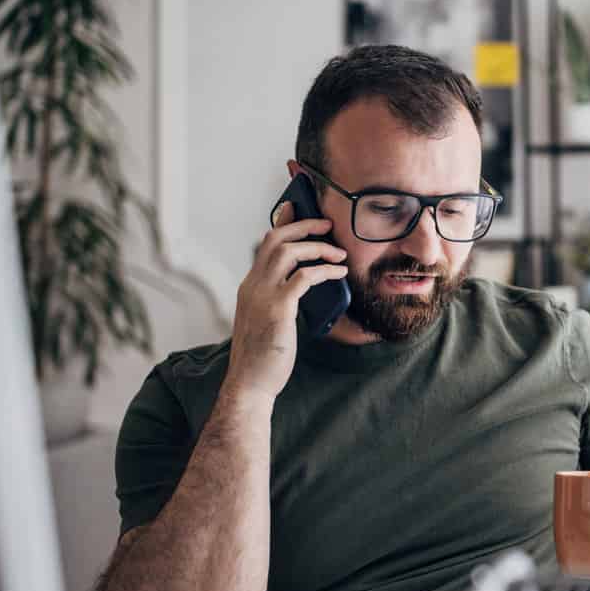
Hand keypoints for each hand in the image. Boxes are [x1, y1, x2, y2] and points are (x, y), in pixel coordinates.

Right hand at [222, 201, 347, 402]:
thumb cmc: (265, 356)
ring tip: (339, 253)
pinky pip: (304, 278)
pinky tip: (339, 273)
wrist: (251, 383)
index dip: (282, 222)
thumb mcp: (269, 320)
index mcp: (250, 285)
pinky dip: (324, 270)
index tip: (296, 207)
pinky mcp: (277, 309)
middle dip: (303, 225)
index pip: (265, 243)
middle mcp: (253, 285)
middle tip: (327, 224)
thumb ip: (280, 300)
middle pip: (275, 238)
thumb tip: (305, 287)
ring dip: (318, 247)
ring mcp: (262, 295)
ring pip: (287, 252)